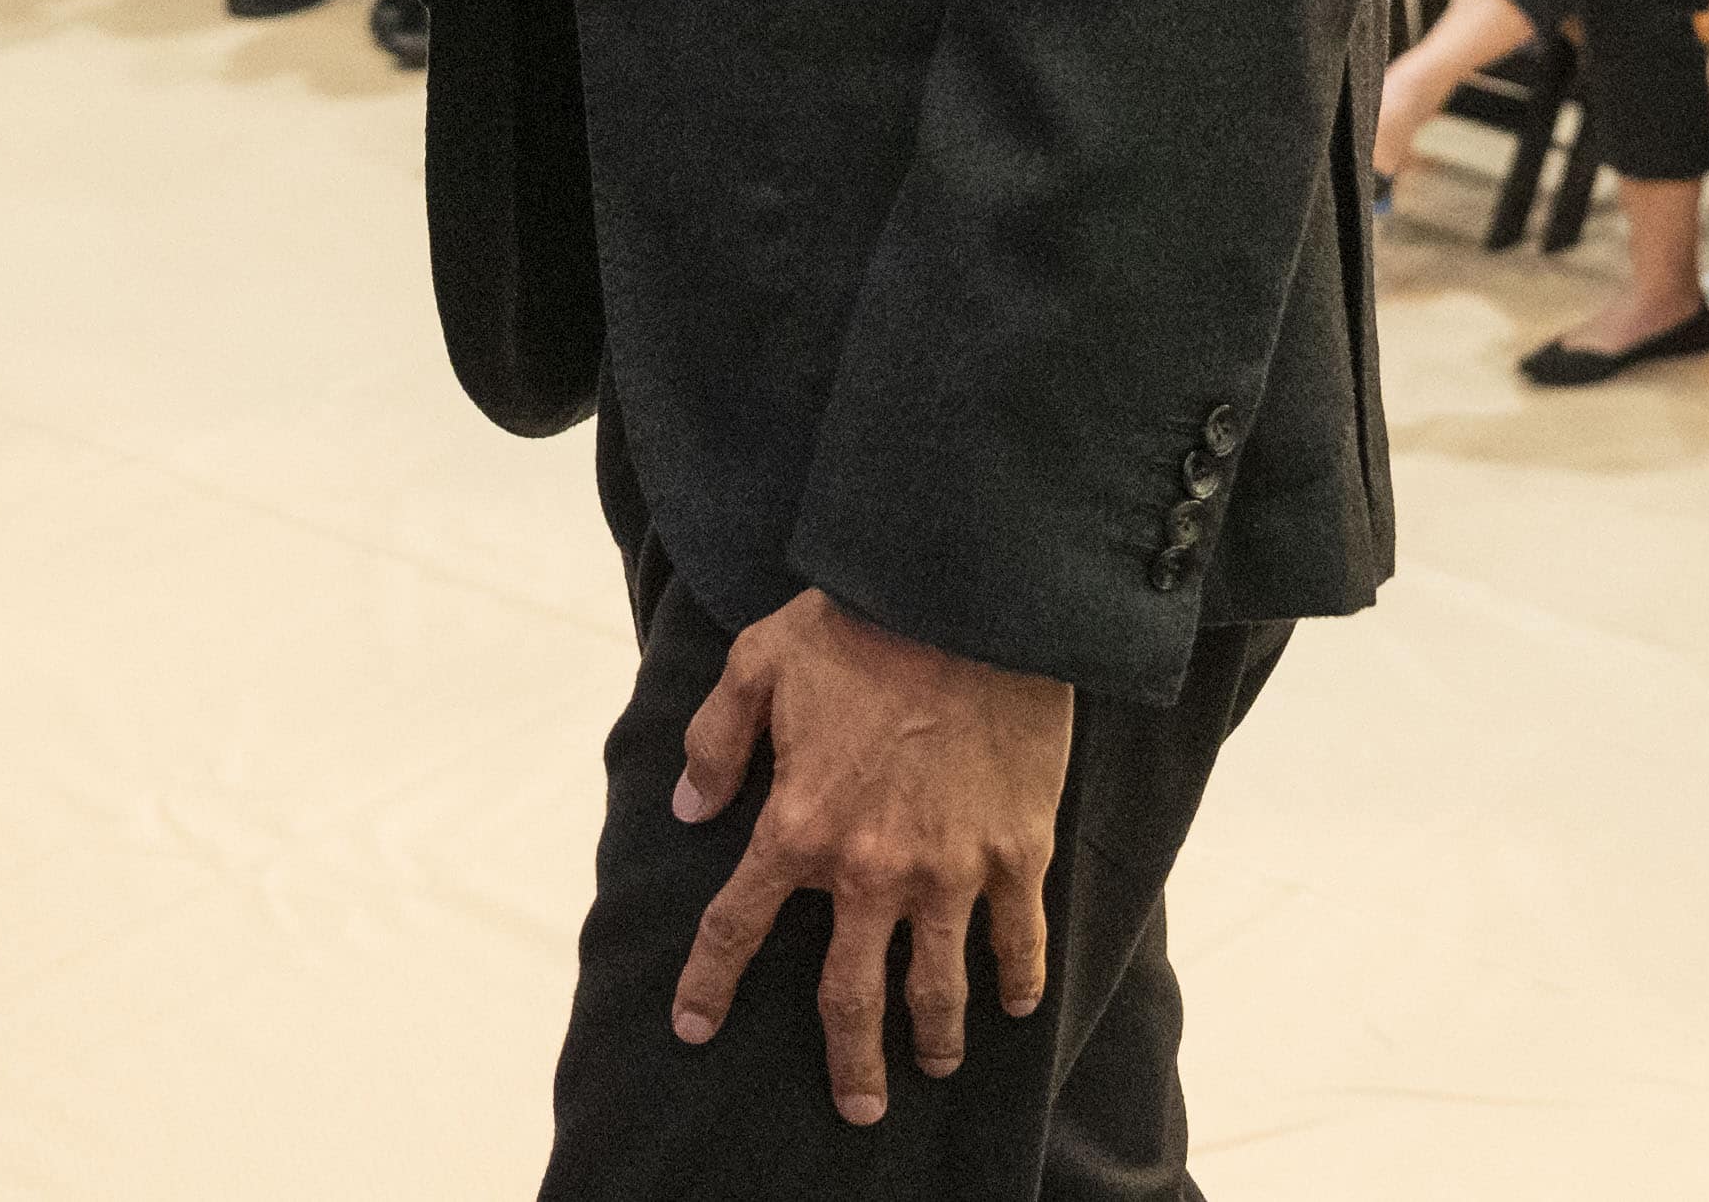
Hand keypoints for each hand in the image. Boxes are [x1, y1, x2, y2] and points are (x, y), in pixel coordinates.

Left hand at [665, 591, 1069, 1129]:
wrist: (970, 601)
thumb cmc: (857, 624)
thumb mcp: (758, 665)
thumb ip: (716, 744)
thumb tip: (689, 812)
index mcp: (798, 827)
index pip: (736, 928)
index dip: (709, 986)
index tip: (693, 1029)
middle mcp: (870, 870)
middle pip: (850, 995)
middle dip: (850, 1062)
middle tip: (856, 1107)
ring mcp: (950, 871)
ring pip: (938, 986)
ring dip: (935, 1038)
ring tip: (934, 1068)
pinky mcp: (1016, 853)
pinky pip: (1019, 939)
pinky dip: (1019, 981)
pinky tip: (1015, 1008)